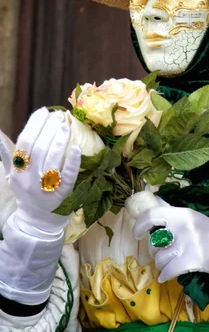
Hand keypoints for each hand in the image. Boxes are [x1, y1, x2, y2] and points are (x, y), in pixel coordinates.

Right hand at [0, 107, 80, 230]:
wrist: (37, 219)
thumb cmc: (26, 190)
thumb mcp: (13, 174)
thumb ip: (7, 154)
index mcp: (17, 171)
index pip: (24, 143)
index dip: (34, 125)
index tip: (43, 111)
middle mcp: (29, 179)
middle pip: (39, 149)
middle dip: (49, 129)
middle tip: (59, 116)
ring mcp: (46, 188)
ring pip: (53, 160)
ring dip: (60, 140)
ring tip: (66, 126)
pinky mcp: (62, 195)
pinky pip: (68, 177)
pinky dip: (73, 163)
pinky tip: (78, 149)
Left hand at [132, 204, 208, 282]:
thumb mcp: (194, 218)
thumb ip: (173, 213)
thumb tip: (154, 200)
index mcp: (183, 213)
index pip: (152, 214)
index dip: (139, 224)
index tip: (137, 233)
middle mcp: (183, 226)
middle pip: (154, 242)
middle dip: (155, 252)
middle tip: (164, 253)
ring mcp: (188, 243)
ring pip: (159, 259)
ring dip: (162, 265)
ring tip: (173, 263)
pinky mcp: (192, 260)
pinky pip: (167, 271)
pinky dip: (165, 276)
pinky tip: (168, 275)